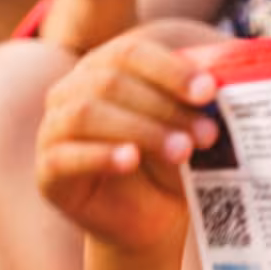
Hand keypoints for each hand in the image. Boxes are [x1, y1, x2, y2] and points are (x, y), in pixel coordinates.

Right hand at [37, 32, 218, 254]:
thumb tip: (223, 71)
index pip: (131, 52)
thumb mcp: (190, 125)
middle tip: (207, 134)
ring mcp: (54, 129)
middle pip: (111, 82)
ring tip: (182, 151)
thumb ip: (197, 98)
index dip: (171, 69)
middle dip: (165, 107)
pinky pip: (65, 156)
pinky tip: (131, 160)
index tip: (210, 91)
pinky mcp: (48, 171)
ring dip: (142, 130)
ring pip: (87, 113)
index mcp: (106, 67)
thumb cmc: (174, 161)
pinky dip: (101, 155)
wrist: (155, 217)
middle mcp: (73, 90)